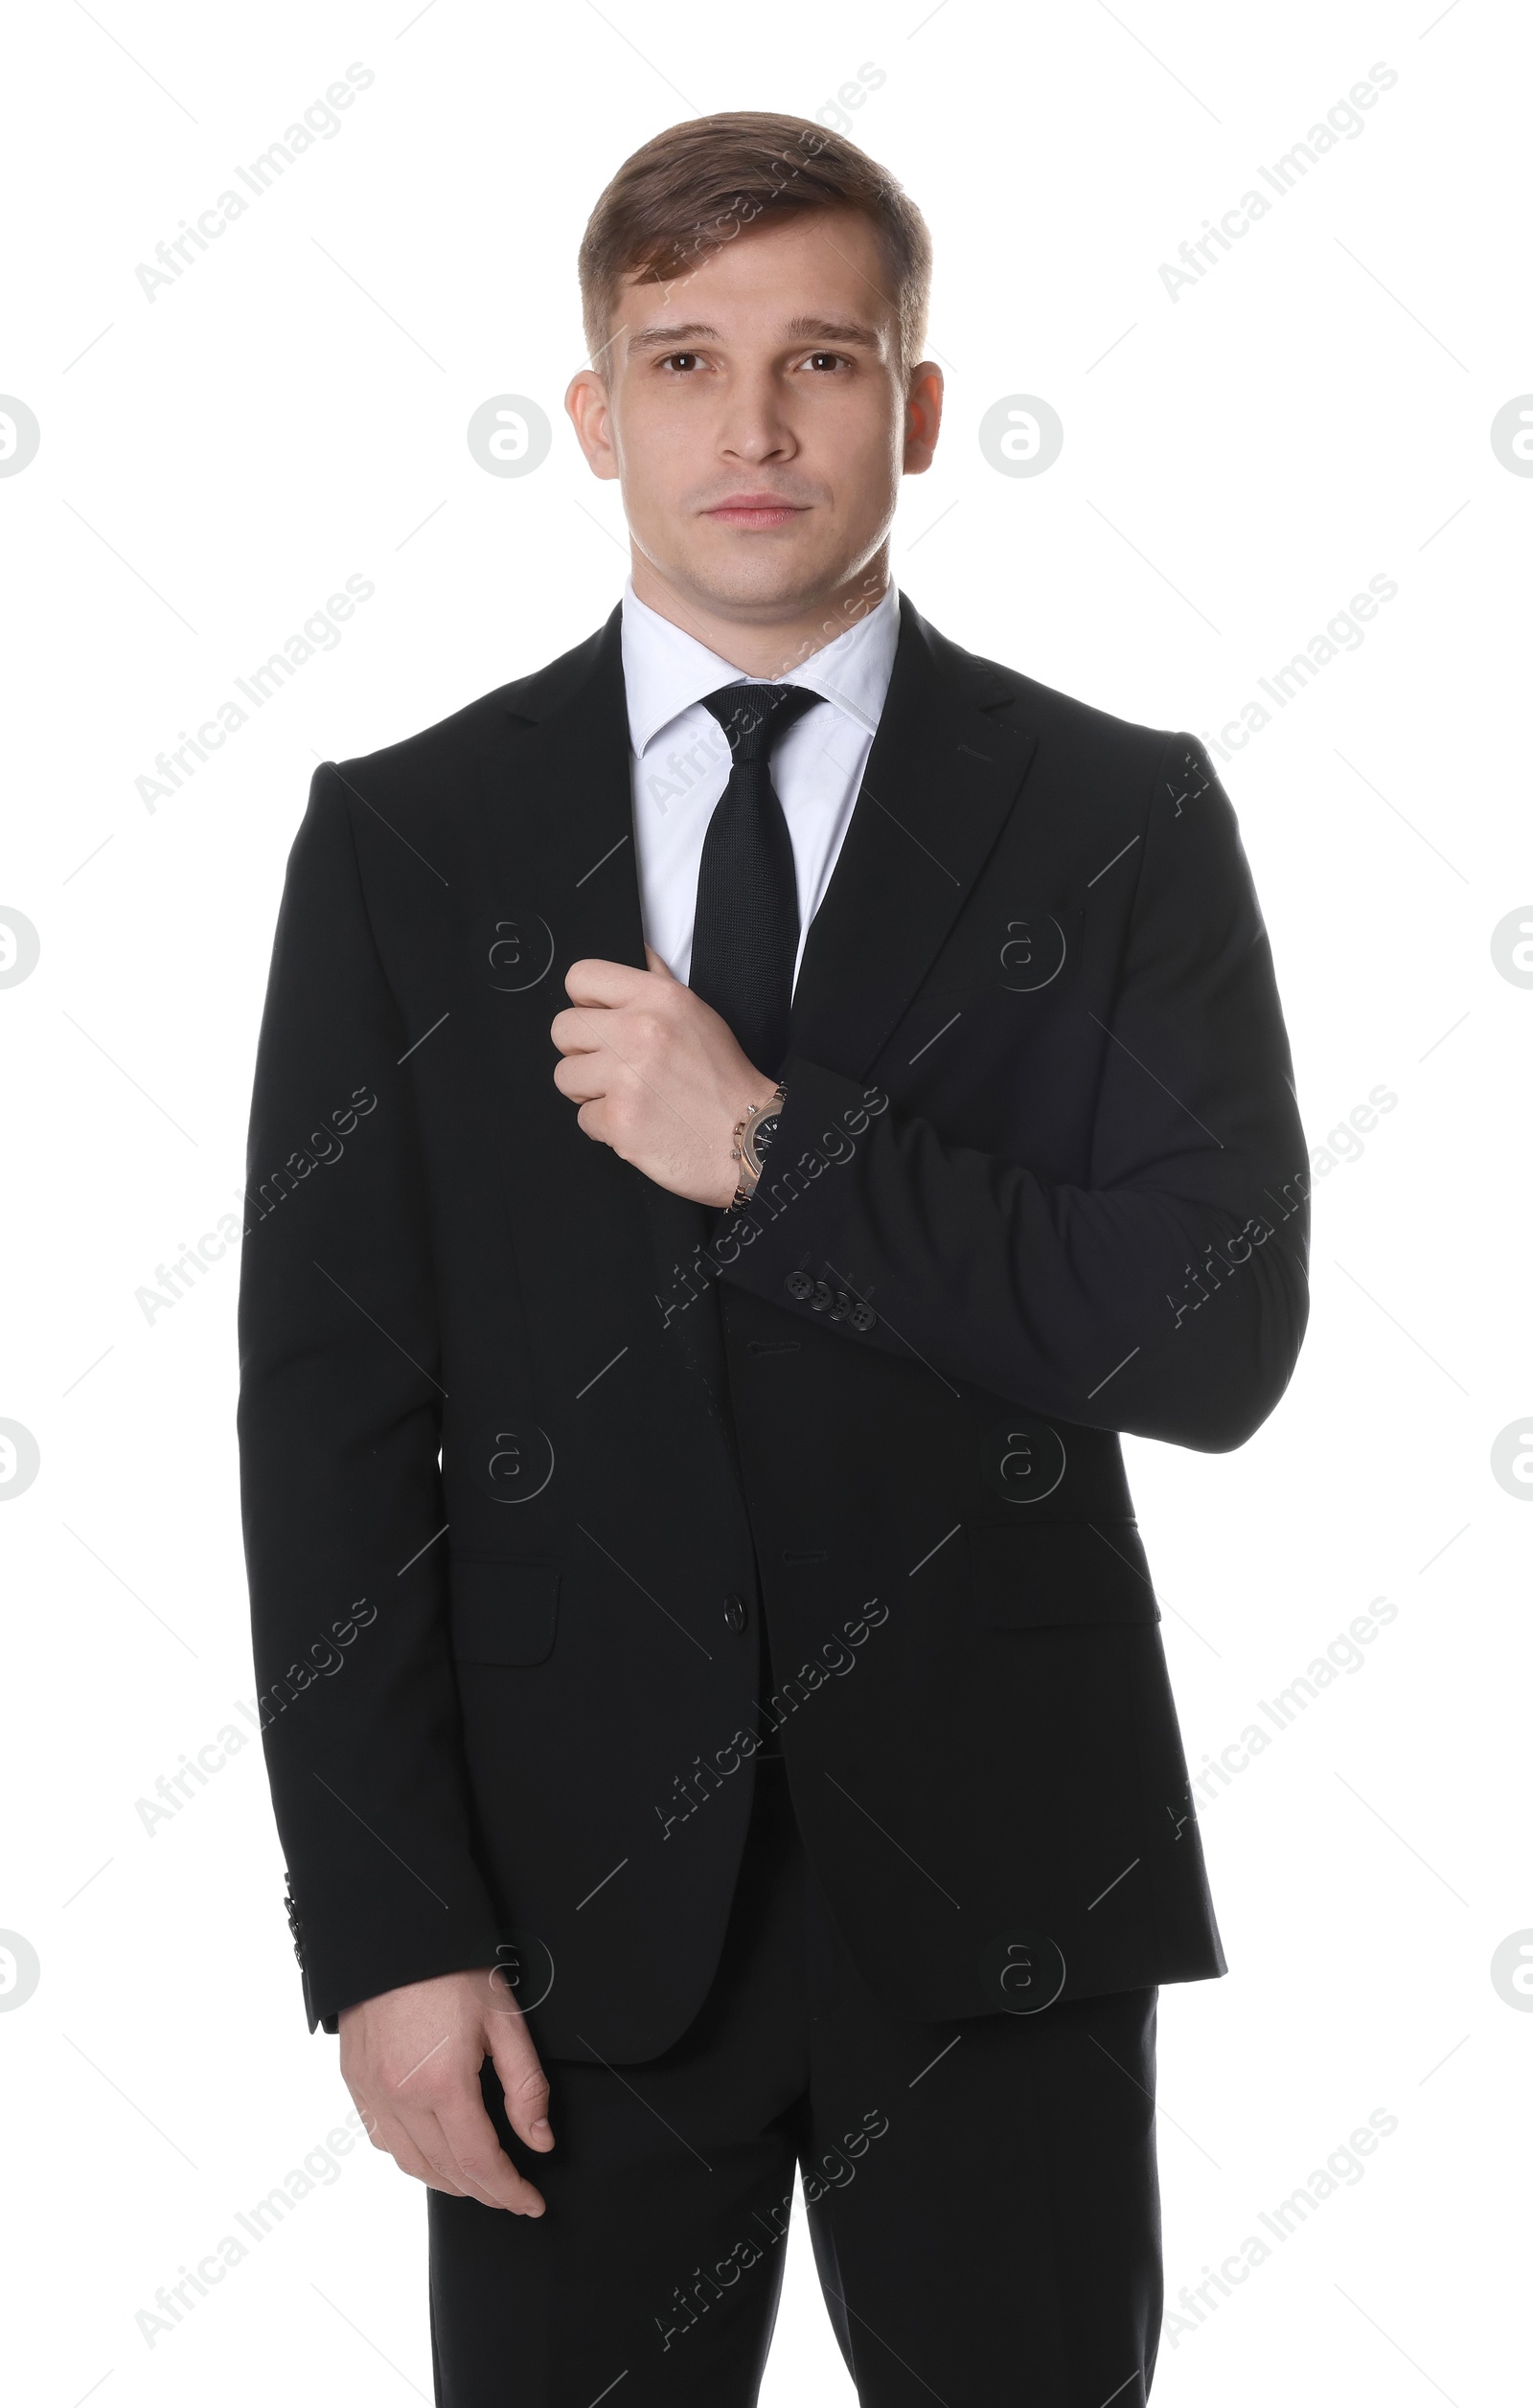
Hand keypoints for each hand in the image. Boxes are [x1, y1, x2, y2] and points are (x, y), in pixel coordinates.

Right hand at [339, 1966, 552, 2213]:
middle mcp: (401, 2098)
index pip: (480, 2164)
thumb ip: (525, 2087)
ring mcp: (371, 2092)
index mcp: (442, 2084)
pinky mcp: (354, 2081)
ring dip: (447, 2181)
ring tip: (478, 2179)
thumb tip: (539, 2140)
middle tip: (512, 2193)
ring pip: (410, 2164)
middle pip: (446, 2172)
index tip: (531, 2203)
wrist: (395, 1931)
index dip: (509, 2192)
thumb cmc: (452, 1967)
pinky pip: (382, 2139)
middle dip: (484, 2191)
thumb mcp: (504, 2020)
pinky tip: (432, 2149)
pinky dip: (410, 2156)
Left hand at [551, 946, 777, 1206]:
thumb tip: (636, 952)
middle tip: (612, 1067)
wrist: (750, 1137)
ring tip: (628, 1096)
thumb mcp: (697, 1013)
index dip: (584, 1003)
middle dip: (582, 1051)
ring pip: (564, 1075)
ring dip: (589, 1091)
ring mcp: (626, 1077)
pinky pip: (582, 1117)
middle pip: (562, 1029)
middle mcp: (639, 1031)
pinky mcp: (619, 1120)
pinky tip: (638, 1122)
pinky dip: (606, 1126)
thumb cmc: (724, 1080)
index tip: (598, 1020)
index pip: (581, 978)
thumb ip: (657, 983)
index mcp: (658, 998)